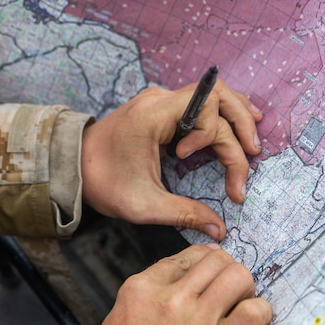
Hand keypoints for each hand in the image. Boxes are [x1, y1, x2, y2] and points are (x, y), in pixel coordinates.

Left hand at [80, 78, 261, 238]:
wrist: (70, 165)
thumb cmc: (103, 182)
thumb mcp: (143, 205)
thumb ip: (184, 214)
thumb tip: (220, 230)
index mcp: (154, 115)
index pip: (209, 116)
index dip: (224, 148)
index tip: (223, 181)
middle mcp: (159, 100)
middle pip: (218, 96)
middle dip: (241, 124)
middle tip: (254, 153)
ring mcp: (159, 100)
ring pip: (212, 94)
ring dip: (236, 115)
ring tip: (254, 139)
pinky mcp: (159, 108)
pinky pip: (199, 102)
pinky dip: (221, 113)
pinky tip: (237, 125)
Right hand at [86, 245, 272, 324]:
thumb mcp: (119, 320)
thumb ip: (146, 298)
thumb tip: (174, 286)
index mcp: (143, 288)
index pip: (187, 256)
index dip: (206, 263)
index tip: (212, 274)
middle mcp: (172, 298)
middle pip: (216, 260)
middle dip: (227, 271)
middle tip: (230, 290)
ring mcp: (197, 319)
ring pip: (238, 276)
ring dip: (246, 287)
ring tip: (243, 301)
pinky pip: (253, 311)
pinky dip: (261, 311)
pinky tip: (256, 319)